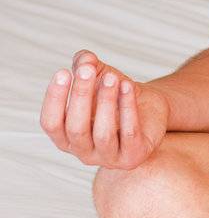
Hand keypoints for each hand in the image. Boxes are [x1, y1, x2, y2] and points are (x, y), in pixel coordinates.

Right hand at [39, 48, 169, 169]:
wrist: (149, 110)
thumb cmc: (116, 96)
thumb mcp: (98, 76)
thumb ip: (87, 66)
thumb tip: (84, 59)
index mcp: (67, 137)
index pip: (51, 123)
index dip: (54, 99)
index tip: (63, 72)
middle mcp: (83, 152)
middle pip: (76, 128)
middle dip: (81, 96)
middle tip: (87, 70)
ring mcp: (108, 158)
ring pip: (103, 134)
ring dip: (106, 102)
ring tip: (112, 77)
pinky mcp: (133, 157)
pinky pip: (129, 134)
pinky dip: (128, 108)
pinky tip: (128, 86)